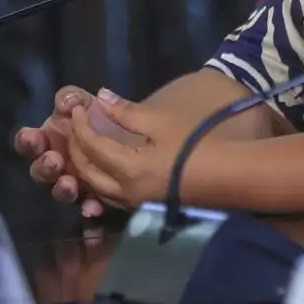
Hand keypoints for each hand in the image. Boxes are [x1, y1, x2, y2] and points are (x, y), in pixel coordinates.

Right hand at [16, 86, 108, 218]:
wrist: (132, 133)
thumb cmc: (98, 115)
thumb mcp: (85, 102)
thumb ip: (72, 98)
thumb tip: (69, 102)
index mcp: (47, 140)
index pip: (29, 143)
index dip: (27, 141)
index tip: (31, 136)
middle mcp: (55, 165)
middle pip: (41, 171)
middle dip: (44, 167)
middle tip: (53, 160)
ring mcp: (73, 183)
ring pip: (62, 192)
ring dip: (62, 189)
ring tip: (70, 183)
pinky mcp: (94, 198)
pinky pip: (90, 206)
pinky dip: (90, 207)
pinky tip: (92, 207)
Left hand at [65, 89, 185, 211]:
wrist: (227, 174)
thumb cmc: (195, 144)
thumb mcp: (160, 122)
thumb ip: (126, 112)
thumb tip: (100, 97)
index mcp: (127, 169)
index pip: (90, 146)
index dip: (80, 125)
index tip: (78, 109)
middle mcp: (124, 192)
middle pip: (86, 172)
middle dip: (75, 148)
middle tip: (75, 127)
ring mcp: (135, 203)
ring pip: (96, 188)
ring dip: (85, 167)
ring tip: (85, 147)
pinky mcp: (145, 206)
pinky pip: (111, 196)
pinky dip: (100, 180)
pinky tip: (105, 168)